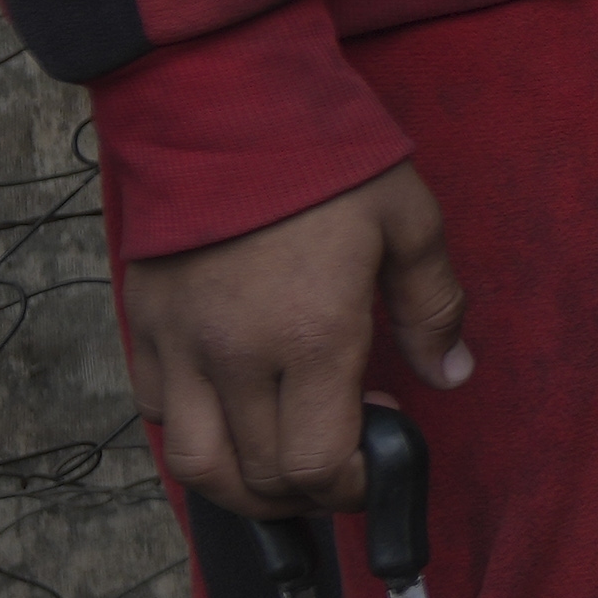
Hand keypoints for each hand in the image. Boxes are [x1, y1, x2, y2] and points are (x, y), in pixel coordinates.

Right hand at [122, 166, 468, 517]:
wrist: (225, 105)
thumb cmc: (327, 162)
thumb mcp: (409, 224)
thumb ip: (435, 308)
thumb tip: (454, 374)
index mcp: (311, 338)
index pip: (318, 465)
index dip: (355, 483)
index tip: (381, 451)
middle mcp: (236, 357)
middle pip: (261, 479)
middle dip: (311, 491)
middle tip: (343, 457)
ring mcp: (180, 347)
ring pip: (194, 465)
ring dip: (244, 486)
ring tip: (284, 464)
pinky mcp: (144, 327)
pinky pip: (157, 414)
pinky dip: (196, 434)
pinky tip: (238, 409)